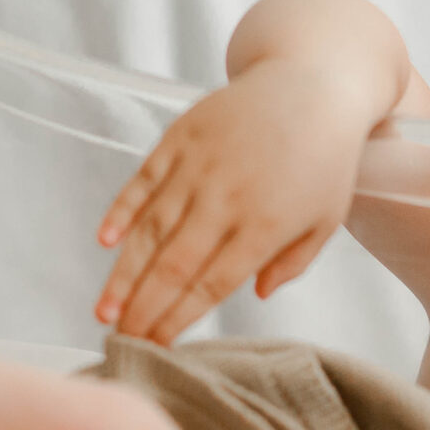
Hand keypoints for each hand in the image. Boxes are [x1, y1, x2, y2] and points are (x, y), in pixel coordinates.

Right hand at [95, 60, 367, 341]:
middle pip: (172, 266)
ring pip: (149, 229)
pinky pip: (143, 180)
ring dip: (123, 274)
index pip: (210, 285)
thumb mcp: (325, 218)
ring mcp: (197, 166)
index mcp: (264, 225)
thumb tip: (254, 294)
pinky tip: (104, 242)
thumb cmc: (326, 159)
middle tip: (119, 342)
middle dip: (142, 310)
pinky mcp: (181, 137)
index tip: (157, 347)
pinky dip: (121, 211)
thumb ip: (291, 262)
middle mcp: (224, 199)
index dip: (178, 319)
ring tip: (104, 311)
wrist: (313, 82)